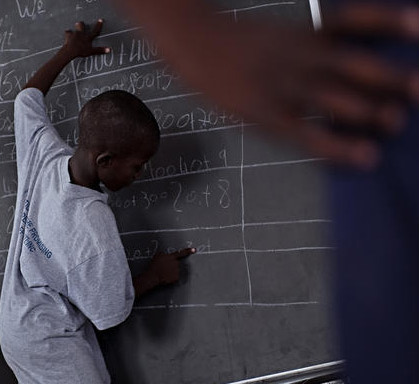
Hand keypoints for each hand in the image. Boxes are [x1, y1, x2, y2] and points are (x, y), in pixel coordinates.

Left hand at [60, 19, 110, 58]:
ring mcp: (74, 34)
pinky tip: (67, 35)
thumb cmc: (80, 51)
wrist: (71, 50)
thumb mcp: (91, 51)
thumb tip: (108, 50)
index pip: (95, 30)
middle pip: (82, 25)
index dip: (98, 25)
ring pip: (74, 28)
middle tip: (82, 24)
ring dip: (74, 29)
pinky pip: (67, 33)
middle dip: (82, 24)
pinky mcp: (68, 36)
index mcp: (87, 37)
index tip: (100, 20)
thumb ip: (100, 50)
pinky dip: (67, 34)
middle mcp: (81, 34)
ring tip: (74, 30)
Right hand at [119, 0, 418, 168]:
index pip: (356, 21)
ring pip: (336, 99)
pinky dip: (338, 146)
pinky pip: (308, 133)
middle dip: (392, 79)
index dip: (392, 24)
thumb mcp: (276, 34)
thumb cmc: (232, 41)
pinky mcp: (265, 113)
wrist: (192, 40)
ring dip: (370, 111)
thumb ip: (309, 45)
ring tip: (395, 124)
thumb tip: (340, 69)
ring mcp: (283, 84)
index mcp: (305, 31)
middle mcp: (301, 55)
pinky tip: (362, 157)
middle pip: (355, 64)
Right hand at [146, 248, 195, 285]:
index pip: (181, 253)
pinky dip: (170, 278)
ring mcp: (177, 271)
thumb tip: (163, 254)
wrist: (152, 276)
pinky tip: (165, 277)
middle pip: (176, 264)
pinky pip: (174, 277)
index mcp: (172, 257)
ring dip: (170, 272)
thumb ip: (163, 254)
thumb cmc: (154, 266)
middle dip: (171, 266)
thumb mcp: (157, 256)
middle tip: (164, 268)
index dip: (188, 251)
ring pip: (175, 271)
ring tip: (163, 273)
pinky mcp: (176, 278)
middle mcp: (176, 263)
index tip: (194, 250)